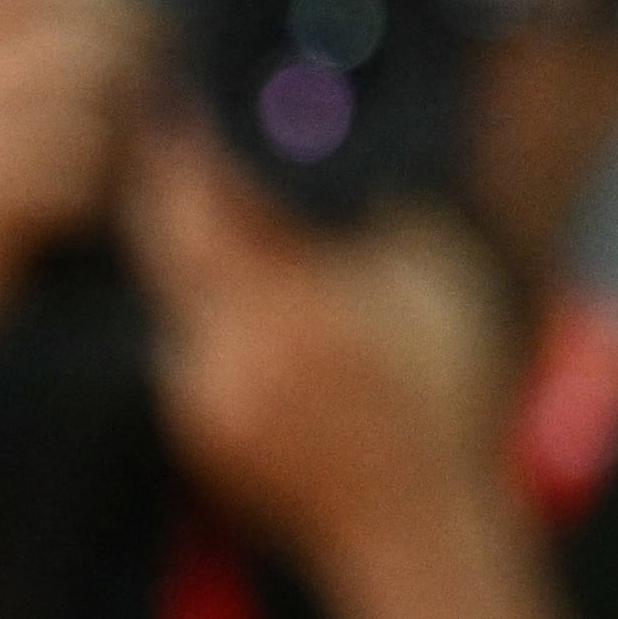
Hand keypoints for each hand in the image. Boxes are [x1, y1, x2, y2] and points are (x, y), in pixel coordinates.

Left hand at [127, 120, 523, 588]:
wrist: (413, 515)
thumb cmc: (445, 389)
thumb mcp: (436, 283)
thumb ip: (376, 213)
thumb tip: (336, 140)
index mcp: (296, 300)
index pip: (210, 202)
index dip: (191, 146)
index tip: (187, 103)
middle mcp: (235, 344)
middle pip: (172, 239)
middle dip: (173, 183)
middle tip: (179, 134)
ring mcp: (206, 390)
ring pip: (177, 290)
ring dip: (192, 246)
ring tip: (223, 210)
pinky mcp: (196, 423)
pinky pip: (190, 344)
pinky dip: (212, 312)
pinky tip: (258, 303)